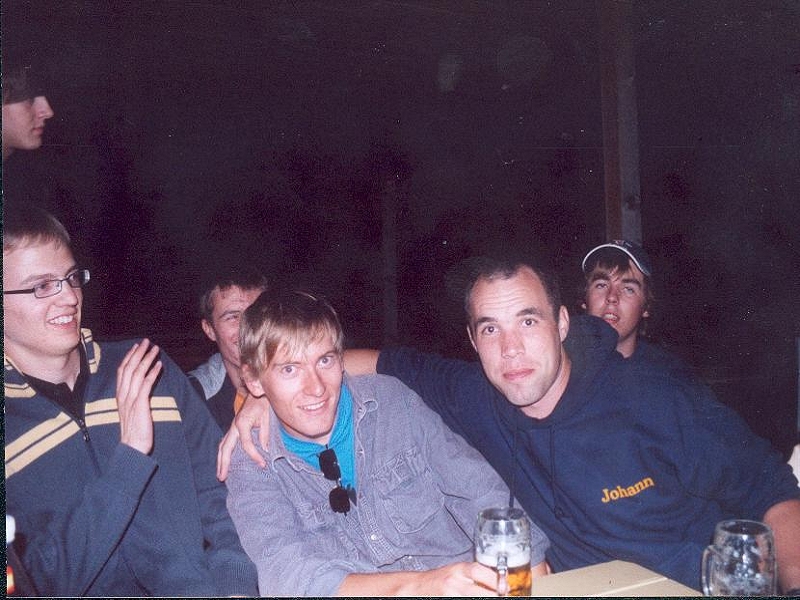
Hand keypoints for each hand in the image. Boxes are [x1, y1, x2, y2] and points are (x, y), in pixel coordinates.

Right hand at [116, 339, 161, 454]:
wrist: (131, 447)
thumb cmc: (134, 431)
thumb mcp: (133, 411)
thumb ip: (136, 398)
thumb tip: (144, 387)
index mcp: (120, 395)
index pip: (122, 371)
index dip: (129, 357)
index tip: (136, 347)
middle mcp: (123, 395)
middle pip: (129, 368)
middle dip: (138, 353)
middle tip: (147, 342)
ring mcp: (130, 399)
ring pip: (137, 373)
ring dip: (147, 359)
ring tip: (155, 349)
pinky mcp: (140, 405)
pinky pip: (146, 385)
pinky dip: (152, 373)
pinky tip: (159, 365)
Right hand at [216, 392, 269, 480]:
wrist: (258, 391)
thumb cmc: (263, 403)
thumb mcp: (267, 418)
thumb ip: (264, 434)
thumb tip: (265, 451)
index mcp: (242, 423)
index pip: (246, 444)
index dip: (254, 455)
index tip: (262, 464)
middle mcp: (234, 426)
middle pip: (225, 448)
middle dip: (224, 464)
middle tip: (223, 478)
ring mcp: (232, 427)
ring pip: (222, 446)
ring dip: (220, 461)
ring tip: (220, 474)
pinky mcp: (233, 428)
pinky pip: (225, 442)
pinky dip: (223, 453)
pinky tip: (224, 462)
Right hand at [410, 562, 498, 595]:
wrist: (417, 588)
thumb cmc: (441, 580)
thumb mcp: (458, 571)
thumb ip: (477, 575)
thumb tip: (502, 584)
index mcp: (458, 569)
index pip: (478, 571)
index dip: (495, 580)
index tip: (505, 588)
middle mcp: (453, 582)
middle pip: (479, 592)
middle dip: (494, 596)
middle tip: (503, 596)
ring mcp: (449, 595)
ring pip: (473, 599)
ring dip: (485, 599)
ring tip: (491, 597)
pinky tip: (476, 598)